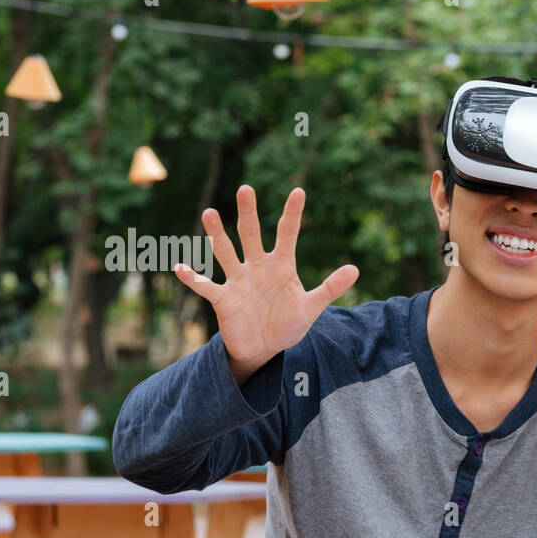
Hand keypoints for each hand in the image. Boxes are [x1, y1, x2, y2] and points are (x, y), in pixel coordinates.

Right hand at [175, 185, 358, 383]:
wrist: (265, 348)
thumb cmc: (287, 324)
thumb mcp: (312, 307)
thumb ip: (331, 287)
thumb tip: (355, 269)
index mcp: (281, 266)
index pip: (287, 234)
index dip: (292, 214)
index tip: (298, 191)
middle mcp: (257, 267)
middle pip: (250, 234)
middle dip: (248, 213)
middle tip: (246, 189)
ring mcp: (238, 280)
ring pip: (225, 252)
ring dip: (216, 234)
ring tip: (209, 212)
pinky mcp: (223, 298)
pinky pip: (205, 286)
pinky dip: (193, 278)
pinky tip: (181, 268)